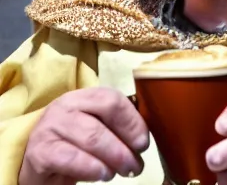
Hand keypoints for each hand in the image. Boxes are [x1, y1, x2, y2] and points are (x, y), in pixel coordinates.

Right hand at [19, 88, 148, 184]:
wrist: (40, 160)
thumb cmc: (76, 142)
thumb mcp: (97, 126)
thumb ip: (117, 126)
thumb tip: (143, 141)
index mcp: (86, 95)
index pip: (113, 99)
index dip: (132, 122)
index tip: (143, 143)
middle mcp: (67, 105)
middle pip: (103, 118)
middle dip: (125, 144)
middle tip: (136, 164)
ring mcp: (51, 126)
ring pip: (91, 137)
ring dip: (113, 157)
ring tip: (122, 171)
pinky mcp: (40, 151)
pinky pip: (70, 158)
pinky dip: (91, 167)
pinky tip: (102, 174)